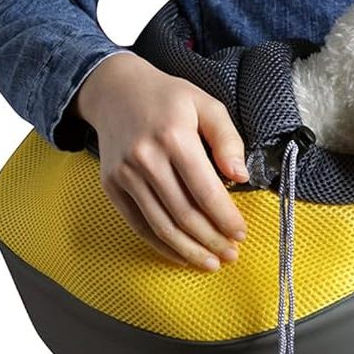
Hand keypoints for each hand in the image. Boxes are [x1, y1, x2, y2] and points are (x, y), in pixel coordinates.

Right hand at [71, 51, 249, 270]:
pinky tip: (181, 254)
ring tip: (211, 262)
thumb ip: (227, 139)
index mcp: (174, 137)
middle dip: (211, 240)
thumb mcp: (206, 104)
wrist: (115, 90)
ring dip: (189, 250)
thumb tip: (240, 177)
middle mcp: (146, 158)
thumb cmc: (168, 98)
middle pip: (184, 214)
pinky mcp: (112, 185)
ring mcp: (125, 174)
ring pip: (161, 226)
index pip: (206, 190)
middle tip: (231, 255)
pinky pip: (138, 225)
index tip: (241, 232)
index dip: (226, 217)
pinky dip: (161, 245)